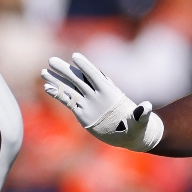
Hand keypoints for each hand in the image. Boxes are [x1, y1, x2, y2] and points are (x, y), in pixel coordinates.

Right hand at [41, 53, 163, 151]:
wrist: (132, 135)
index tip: (75, 56)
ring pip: (71, 88)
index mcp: (110, 93)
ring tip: (44, 72)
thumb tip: (147, 106)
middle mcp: (97, 95)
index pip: (96, 76)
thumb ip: (142, 114)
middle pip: (79, 79)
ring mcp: (89, 103)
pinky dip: (58, 95)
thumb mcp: (141, 121)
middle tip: (51, 60)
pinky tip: (47, 88)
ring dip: (58, 80)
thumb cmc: (139, 127)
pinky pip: (69, 102)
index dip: (86, 66)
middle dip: (66, 70)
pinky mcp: (83, 113)